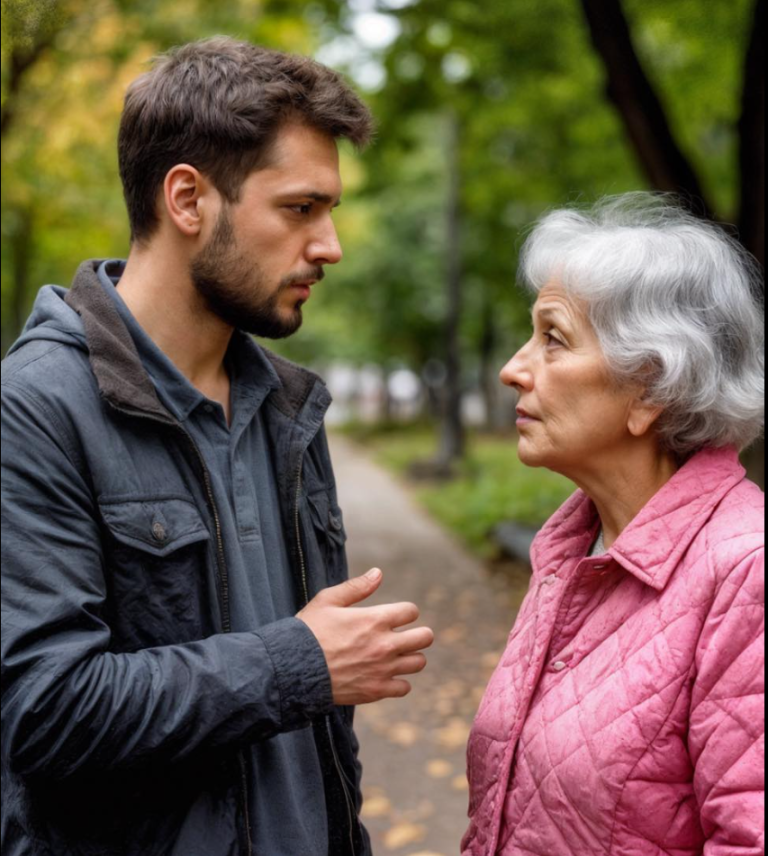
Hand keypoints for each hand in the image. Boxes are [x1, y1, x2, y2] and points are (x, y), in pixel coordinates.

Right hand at [297, 569, 434, 705]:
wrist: (294, 669)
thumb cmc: (309, 632)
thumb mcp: (328, 601)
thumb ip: (356, 587)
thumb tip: (378, 573)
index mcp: (375, 619)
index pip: (411, 611)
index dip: (404, 612)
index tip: (394, 616)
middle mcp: (385, 644)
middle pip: (425, 637)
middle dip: (418, 633)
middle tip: (405, 635)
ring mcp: (383, 669)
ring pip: (418, 662)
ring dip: (410, 657)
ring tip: (396, 655)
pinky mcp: (376, 691)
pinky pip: (404, 687)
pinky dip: (398, 682)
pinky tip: (385, 675)